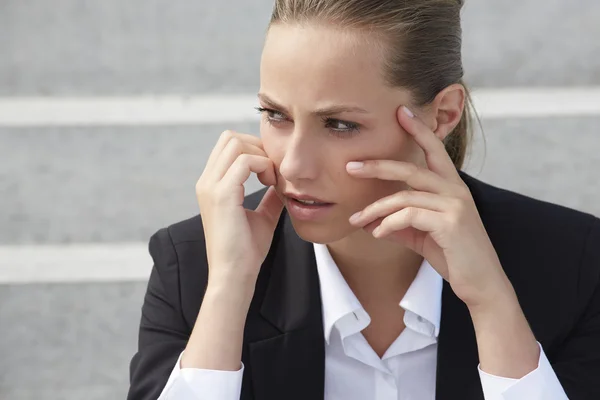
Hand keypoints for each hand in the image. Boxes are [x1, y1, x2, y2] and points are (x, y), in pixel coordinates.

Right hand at [196, 130, 283, 285]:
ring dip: (261, 155)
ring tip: (273, 179)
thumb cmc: (246, 251)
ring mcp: (211, 186)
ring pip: (235, 143)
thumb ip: (269, 198)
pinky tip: (272, 184)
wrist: (235, 275)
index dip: (254, 150)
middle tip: (273, 171)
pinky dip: (264, 166)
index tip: (272, 171)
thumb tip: (283, 184)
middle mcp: (206, 181)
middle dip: (257, 146)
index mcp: (211, 185)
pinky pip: (245, 161)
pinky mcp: (222, 194)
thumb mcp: (261, 217)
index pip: (229, 146)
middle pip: (230, 137)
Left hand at [347, 107, 512, 307]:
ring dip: (375, 209)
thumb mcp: (422, 234)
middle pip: (410, 168)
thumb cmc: (452, 255)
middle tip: (350, 167)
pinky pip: (409, 215)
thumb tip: (371, 222)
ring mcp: (455, 204)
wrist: (480, 283)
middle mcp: (455, 190)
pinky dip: (388, 224)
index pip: (433, 151)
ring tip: (356, 220)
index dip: (419, 129)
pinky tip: (377, 234)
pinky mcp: (450, 222)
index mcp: (451, 187)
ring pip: (404, 196)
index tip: (402, 111)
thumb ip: (401, 222)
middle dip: (377, 166)